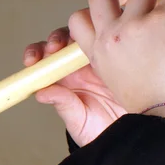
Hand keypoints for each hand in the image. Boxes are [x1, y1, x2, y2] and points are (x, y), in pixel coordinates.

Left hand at [23, 25, 126, 146]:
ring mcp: (98, 57)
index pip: (45, 59)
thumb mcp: (79, 121)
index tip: (32, 61)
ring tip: (77, 41)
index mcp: (63, 79)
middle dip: (56, 39)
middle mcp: (78, 66)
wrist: (132, 133)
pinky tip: (103, 37)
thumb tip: (41, 93)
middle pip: (63, 41)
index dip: (36, 54)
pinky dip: (104, 30)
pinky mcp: (119, 54)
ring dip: (79, 31)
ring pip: (85, 34)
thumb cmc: (101, 130)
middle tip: (55, 48)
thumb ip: (63, 105)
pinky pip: (110, 37)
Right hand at [69, 0, 164, 147]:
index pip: (76, 25)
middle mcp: (111, 37)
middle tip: (130, 0)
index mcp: (96, 57)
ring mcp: (137, 26)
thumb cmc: (140, 123)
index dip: (82, 20)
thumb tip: (39, 91)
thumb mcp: (90, 113)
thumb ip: (69, 100)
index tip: (103, 19)